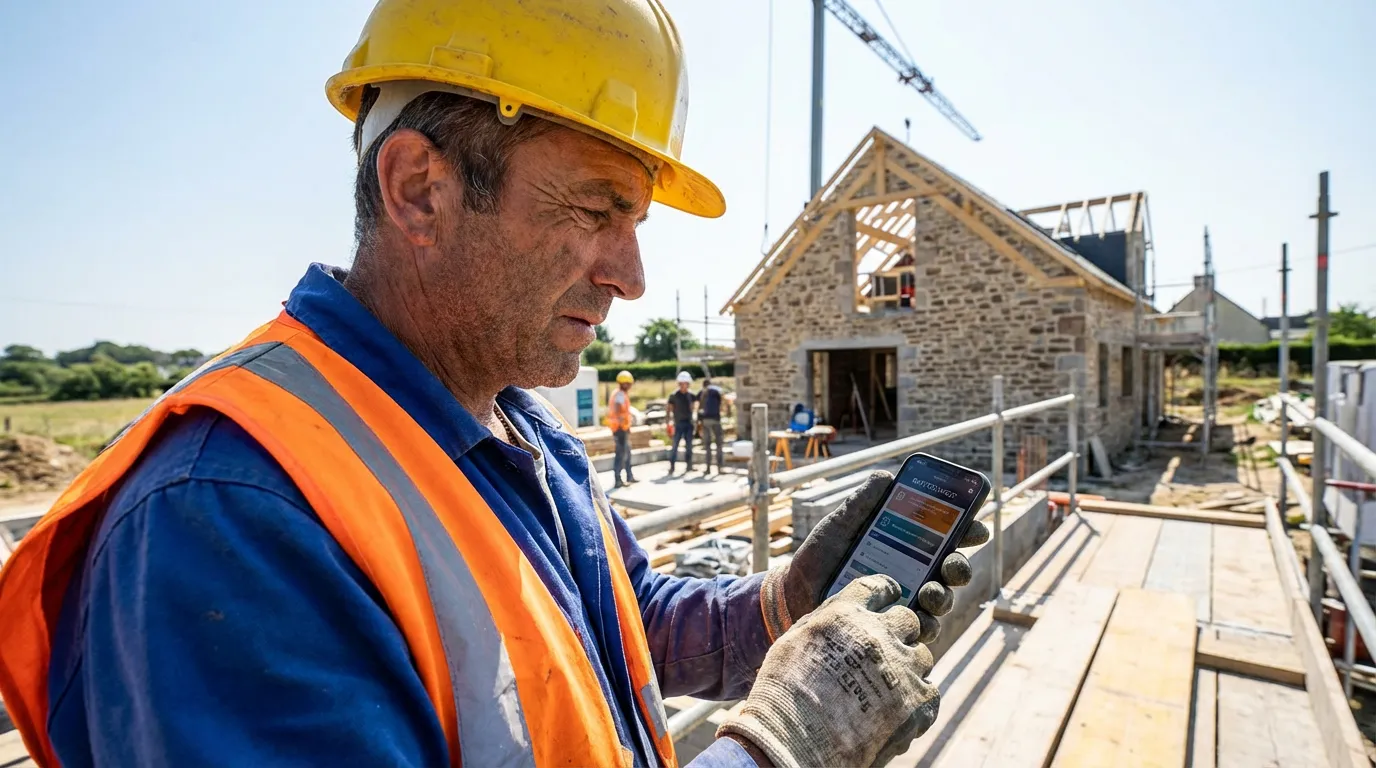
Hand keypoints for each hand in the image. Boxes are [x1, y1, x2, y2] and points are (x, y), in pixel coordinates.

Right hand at [719, 575, 939, 767]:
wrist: (794, 743)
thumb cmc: (785, 693)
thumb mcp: (795, 641)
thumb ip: (825, 622)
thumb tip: (842, 620)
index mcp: (846, 614)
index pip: (877, 587)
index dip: (884, 591)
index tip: (888, 597)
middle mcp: (880, 635)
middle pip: (907, 620)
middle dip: (898, 632)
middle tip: (884, 652)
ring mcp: (903, 669)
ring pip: (921, 655)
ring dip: (907, 667)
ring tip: (887, 688)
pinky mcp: (919, 703)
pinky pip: (929, 691)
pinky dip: (916, 699)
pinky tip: (896, 710)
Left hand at [760, 470, 989, 643]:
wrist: (793, 593)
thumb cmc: (819, 555)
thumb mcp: (840, 523)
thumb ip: (863, 501)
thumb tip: (887, 477)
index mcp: (907, 545)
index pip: (946, 537)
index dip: (966, 530)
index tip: (975, 527)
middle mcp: (913, 573)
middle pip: (951, 570)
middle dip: (959, 567)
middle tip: (952, 564)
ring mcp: (906, 601)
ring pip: (941, 600)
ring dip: (944, 596)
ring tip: (930, 591)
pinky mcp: (894, 627)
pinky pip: (921, 630)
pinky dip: (926, 625)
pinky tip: (917, 619)